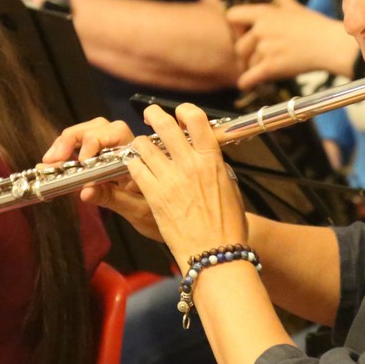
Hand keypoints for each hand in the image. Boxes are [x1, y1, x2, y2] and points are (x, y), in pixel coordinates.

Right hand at [42, 116, 160, 240]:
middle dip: (73, 138)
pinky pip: (87, 147)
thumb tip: (84, 191)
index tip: (81, 161)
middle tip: (53, 159)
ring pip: (91, 133)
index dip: (94, 142)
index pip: (115, 134)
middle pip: (99, 127)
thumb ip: (112, 199)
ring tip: (50, 161)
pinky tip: (55, 164)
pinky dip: (69, 151)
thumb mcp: (137, 212)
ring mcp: (118, 154)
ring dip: (68, 142)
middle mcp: (129, 150)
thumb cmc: (163, 219)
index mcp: (141, 157)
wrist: (181, 227)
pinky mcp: (108, 162)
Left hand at [125, 104, 248, 273]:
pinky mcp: (153, 195)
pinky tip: (136, 167)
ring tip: (141, 147)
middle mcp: (189, 164)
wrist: (214, 252)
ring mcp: (169, 179)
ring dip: (141, 143)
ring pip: (144, 146)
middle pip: (165, 126)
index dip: (184, 111)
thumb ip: (216, 168)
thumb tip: (208, 158)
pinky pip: (135, 169)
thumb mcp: (230, 187)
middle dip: (154, 115)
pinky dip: (133, 164)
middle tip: (150, 115)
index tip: (179, 114)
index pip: (196, 119)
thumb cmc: (227, 225)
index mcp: (212, 160)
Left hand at [225, 0, 359, 88]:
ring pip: (247, 64)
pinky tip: (247, 85)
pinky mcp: (270, 67)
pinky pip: (249, 78)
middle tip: (254, 59)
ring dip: (253, 69)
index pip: (233, 16)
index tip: (244, 34)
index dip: (236, 27)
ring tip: (264, 69)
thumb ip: (283, 0)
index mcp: (264, 13)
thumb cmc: (316, 27)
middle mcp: (261, 29)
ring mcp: (265, 48)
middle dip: (245, 55)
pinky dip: (246, 83)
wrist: (330, 45)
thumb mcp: (297, 9)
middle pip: (239, 46)